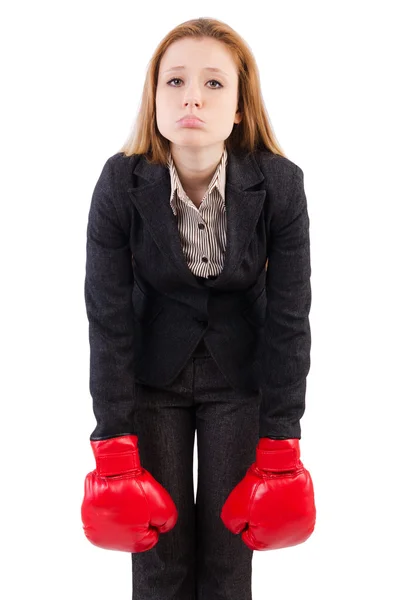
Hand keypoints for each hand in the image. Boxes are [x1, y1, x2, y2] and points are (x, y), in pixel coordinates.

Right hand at [81, 434, 177, 552]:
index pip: (149, 538)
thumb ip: (167, 524)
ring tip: (123, 499)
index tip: (147, 507)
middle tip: (135, 502)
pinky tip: (112, 498)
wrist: (114, 469)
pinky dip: (107, 509)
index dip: (152, 520)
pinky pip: (101, 516)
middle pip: (130, 533)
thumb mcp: (165, 507)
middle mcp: (110, 542)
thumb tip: (160, 529)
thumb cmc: (136, 487)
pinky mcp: (86, 517)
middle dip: (136, 519)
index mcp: (132, 543)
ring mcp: (96, 530)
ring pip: (115, 525)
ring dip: (120, 515)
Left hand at [220, 438, 315, 550]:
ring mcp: (302, 528)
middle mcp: (288, 540)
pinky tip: (284, 497)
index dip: (247, 520)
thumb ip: (233, 525)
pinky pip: (295, 517)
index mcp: (268, 541)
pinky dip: (289, 508)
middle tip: (262, 501)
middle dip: (262, 518)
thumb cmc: (259, 485)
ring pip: (282, 525)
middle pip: (269, 533)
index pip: (252, 538)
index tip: (252, 506)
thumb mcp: (233, 507)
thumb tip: (240, 530)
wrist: (280, 466)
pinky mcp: (310, 516)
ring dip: (276, 514)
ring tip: (274, 498)